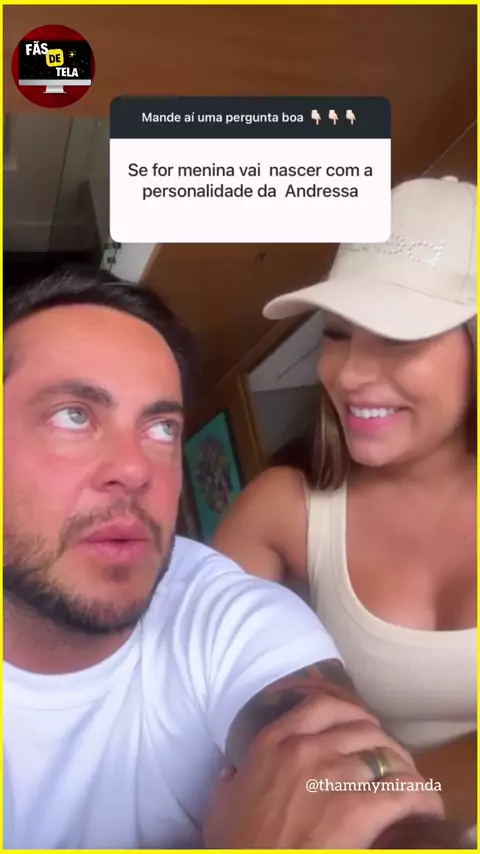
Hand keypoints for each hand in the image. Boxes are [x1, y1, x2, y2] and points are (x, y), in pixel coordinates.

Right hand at [203, 695, 443, 848]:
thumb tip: (232, 771)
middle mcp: (305, 748)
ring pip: (386, 755)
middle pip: (362, 729)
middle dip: (382, 742)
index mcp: (273, 742)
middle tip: (391, 759)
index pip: (322, 706)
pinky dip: (420, 798)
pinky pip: (402, 791)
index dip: (350, 711)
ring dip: (404, 768)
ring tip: (412, 782)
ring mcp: (332, 775)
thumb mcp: (220, 804)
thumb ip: (231, 780)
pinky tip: (425, 807)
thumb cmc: (235, 845)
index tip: (361, 723)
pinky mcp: (356, 809)